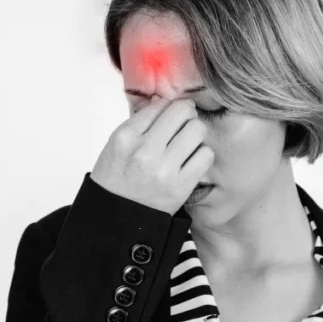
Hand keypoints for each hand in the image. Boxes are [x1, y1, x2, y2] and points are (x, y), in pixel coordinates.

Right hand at [90, 97, 213, 214]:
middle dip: (187, 115)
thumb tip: (165, 101)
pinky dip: (202, 155)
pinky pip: (206, 155)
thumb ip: (140, 122)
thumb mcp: (117, 145)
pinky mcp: (181, 186)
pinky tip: (191, 161)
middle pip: (183, 112)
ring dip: (195, 135)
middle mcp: (144, 151)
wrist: (117, 220)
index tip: (171, 115)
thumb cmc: (117, 178)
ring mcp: (164, 170)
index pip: (160, 105)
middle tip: (184, 124)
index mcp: (126, 137)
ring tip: (186, 144)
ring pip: (198, 130)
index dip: (169, 108)